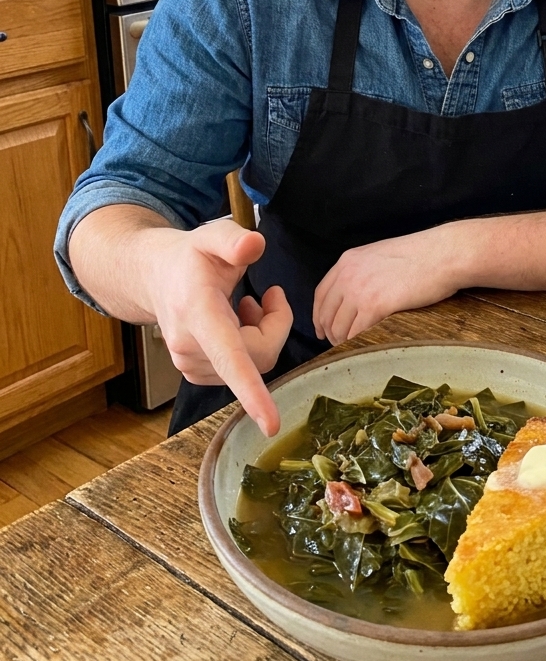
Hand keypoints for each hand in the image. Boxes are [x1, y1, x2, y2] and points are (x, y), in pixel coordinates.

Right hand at [146, 219, 291, 435]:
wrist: (155, 278)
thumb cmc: (190, 258)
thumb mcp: (211, 236)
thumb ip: (233, 239)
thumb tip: (254, 244)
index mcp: (199, 314)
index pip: (230, 358)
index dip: (252, 392)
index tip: (271, 424)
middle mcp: (190, 347)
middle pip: (259, 357)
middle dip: (276, 326)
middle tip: (270, 294)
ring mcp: (191, 364)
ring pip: (255, 364)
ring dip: (264, 333)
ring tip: (248, 303)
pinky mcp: (196, 373)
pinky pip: (244, 370)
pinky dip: (252, 346)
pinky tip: (238, 321)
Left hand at [312, 226, 462, 344]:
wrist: (442, 254)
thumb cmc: (420, 255)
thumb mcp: (380, 255)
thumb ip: (363, 271)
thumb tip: (357, 295)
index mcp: (347, 260)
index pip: (321, 294)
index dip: (319, 316)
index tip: (323, 329)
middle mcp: (348, 275)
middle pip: (327, 313)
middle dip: (330, 333)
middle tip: (338, 345)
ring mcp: (360, 291)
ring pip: (339, 327)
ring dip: (343, 342)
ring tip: (353, 349)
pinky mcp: (375, 306)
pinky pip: (356, 333)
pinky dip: (357, 344)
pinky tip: (364, 348)